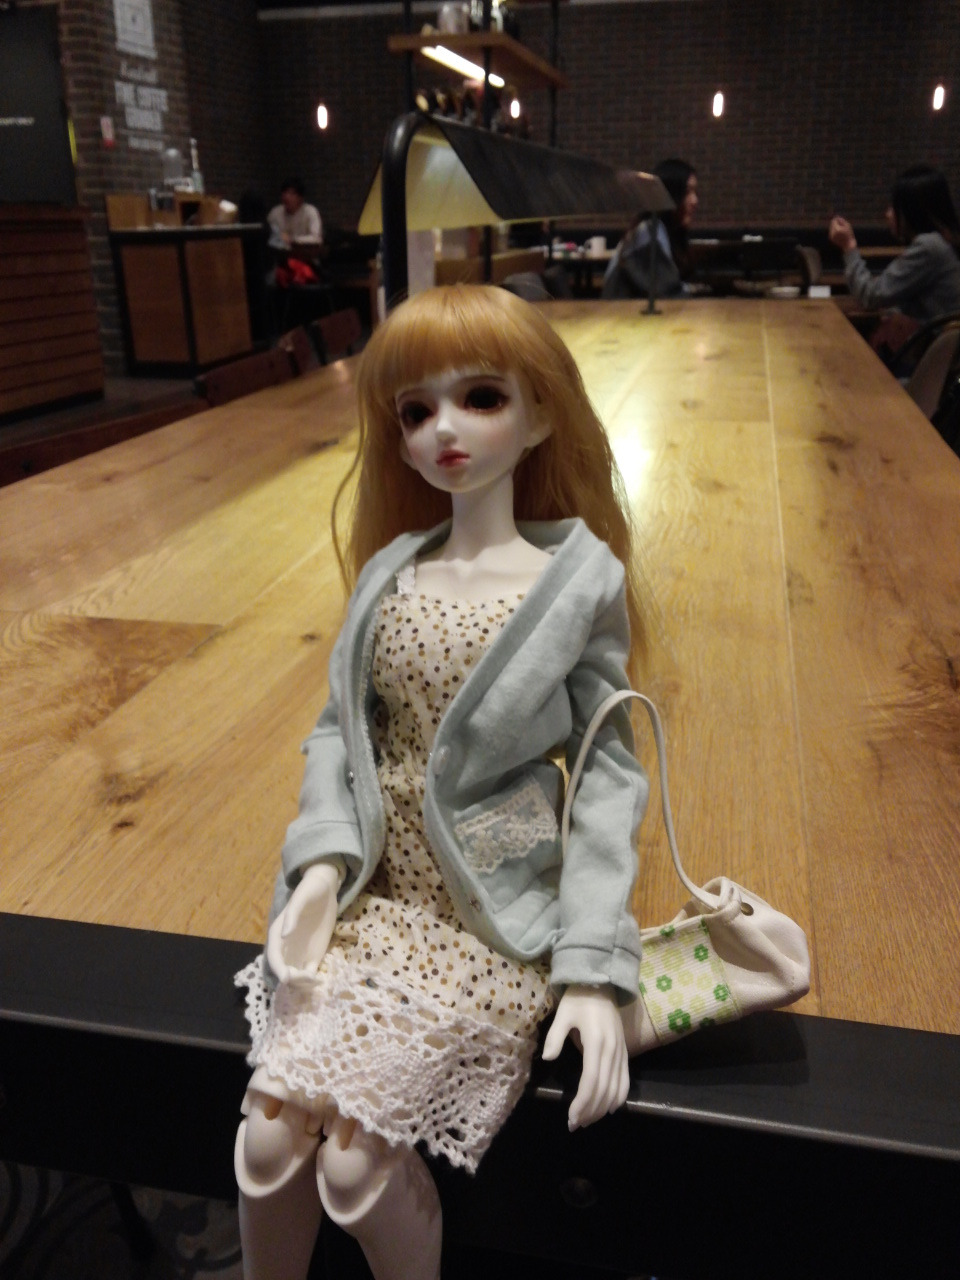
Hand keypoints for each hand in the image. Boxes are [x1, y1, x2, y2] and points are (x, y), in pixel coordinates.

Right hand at [266, 862, 339, 985]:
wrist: (325, 889)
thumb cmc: (309, 890)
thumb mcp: (300, 899)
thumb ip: (292, 916)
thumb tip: (284, 935)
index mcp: (278, 935)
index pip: (274, 957)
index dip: (278, 969)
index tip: (287, 978)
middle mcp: (286, 948)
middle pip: (284, 970)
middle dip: (293, 979)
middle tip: (308, 977)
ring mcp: (300, 953)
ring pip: (296, 976)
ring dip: (302, 983)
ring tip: (315, 980)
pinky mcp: (313, 955)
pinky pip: (309, 973)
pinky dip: (312, 981)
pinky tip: (320, 980)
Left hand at [542, 984, 629, 1130]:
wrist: (602, 983)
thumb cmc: (579, 998)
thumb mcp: (563, 1014)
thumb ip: (555, 1037)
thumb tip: (548, 1058)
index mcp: (596, 1042)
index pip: (591, 1081)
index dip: (582, 1103)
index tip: (571, 1117)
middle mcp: (612, 1051)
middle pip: (604, 1090)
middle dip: (590, 1111)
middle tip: (575, 1125)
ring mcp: (621, 1053)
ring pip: (616, 1089)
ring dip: (602, 1108)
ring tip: (587, 1120)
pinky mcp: (625, 1053)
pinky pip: (626, 1081)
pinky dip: (619, 1097)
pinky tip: (608, 1108)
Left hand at [828, 215, 856, 252]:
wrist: (848, 245)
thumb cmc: (849, 234)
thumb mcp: (847, 225)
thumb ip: (841, 220)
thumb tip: (836, 217)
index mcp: (837, 230)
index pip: (834, 221)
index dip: (838, 220)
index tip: (843, 223)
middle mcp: (833, 233)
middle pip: (832, 224)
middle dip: (836, 223)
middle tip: (843, 226)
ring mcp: (831, 236)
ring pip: (831, 228)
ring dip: (836, 227)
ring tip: (842, 231)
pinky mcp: (831, 238)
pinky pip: (831, 232)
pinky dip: (835, 231)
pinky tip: (840, 234)